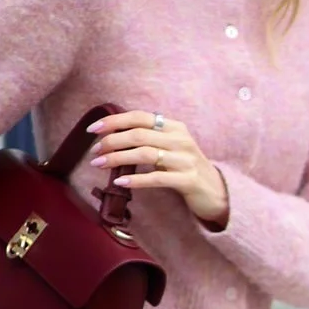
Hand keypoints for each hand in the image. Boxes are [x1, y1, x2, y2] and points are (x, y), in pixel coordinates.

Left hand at [88, 111, 229, 227]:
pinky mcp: (188, 180)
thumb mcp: (170, 148)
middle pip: (139, 135)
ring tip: (99, 164)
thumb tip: (113, 136)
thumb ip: (149, 139)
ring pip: (145, 154)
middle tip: (94, 151)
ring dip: (118, 158)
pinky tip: (120, 182)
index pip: (140, 117)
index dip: (115, 121)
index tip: (93, 129)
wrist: (216, 191)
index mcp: (174, 127)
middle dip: (112, 141)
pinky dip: (136, 179)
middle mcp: (180, 139)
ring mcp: (185, 160)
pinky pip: (157, 178)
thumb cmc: (185, 169)